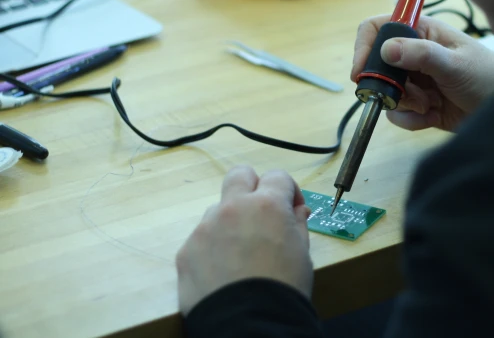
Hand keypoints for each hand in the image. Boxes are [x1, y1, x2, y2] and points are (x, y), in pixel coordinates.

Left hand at [176, 167, 312, 315]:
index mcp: (267, 205)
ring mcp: (206, 228)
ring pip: (218, 208)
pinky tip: (224, 270)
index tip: (293, 210)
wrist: (249, 324)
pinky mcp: (187, 250)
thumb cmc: (283, 288)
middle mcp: (233, 208)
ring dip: (231, 221)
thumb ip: (297, 224)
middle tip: (262, 212)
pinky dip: (213, 247)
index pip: (278, 176)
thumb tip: (296, 211)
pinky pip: (202, 238)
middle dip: (253, 186)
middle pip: (239, 175)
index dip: (289, 191)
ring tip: (241, 252)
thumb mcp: (303, 253)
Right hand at [351, 15, 493, 131]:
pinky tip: (433, 116)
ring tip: (430, 104)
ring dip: (405, 104)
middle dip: (389, 86)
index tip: (362, 72)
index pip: (378, 28)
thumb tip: (385, 49)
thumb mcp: (454, 64)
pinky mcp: (418, 104)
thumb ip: (421, 55)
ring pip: (386, 93)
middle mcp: (413, 54)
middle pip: (377, 67)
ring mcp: (415, 80)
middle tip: (411, 95)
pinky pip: (398, 114)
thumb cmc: (487, 76)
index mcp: (421, 32)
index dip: (365, 47)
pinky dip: (411, 120)